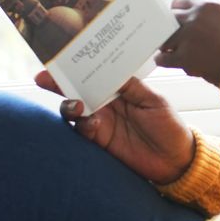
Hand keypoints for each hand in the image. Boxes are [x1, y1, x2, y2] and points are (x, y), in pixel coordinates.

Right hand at [35, 71, 194, 184]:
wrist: (175, 160)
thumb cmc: (169, 126)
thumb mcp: (155, 101)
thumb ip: (133, 87)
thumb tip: (112, 70)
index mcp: (120, 89)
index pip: (96, 74)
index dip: (79, 67)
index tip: (61, 60)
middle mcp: (107, 104)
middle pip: (78, 90)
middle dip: (59, 83)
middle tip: (44, 77)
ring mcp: (101, 122)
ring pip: (74, 110)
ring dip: (69, 105)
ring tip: (76, 105)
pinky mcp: (100, 141)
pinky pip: (82, 131)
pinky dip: (83, 125)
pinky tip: (92, 123)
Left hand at [154, 0, 219, 85]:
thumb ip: (208, 16)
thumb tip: (192, 21)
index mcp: (208, 4)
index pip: (180, 0)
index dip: (178, 11)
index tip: (176, 18)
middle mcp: (196, 17)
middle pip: (168, 17)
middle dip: (170, 26)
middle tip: (173, 35)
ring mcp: (188, 37)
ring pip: (164, 37)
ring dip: (167, 43)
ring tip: (171, 49)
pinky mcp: (185, 57)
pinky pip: (163, 57)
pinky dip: (164, 60)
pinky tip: (168, 60)